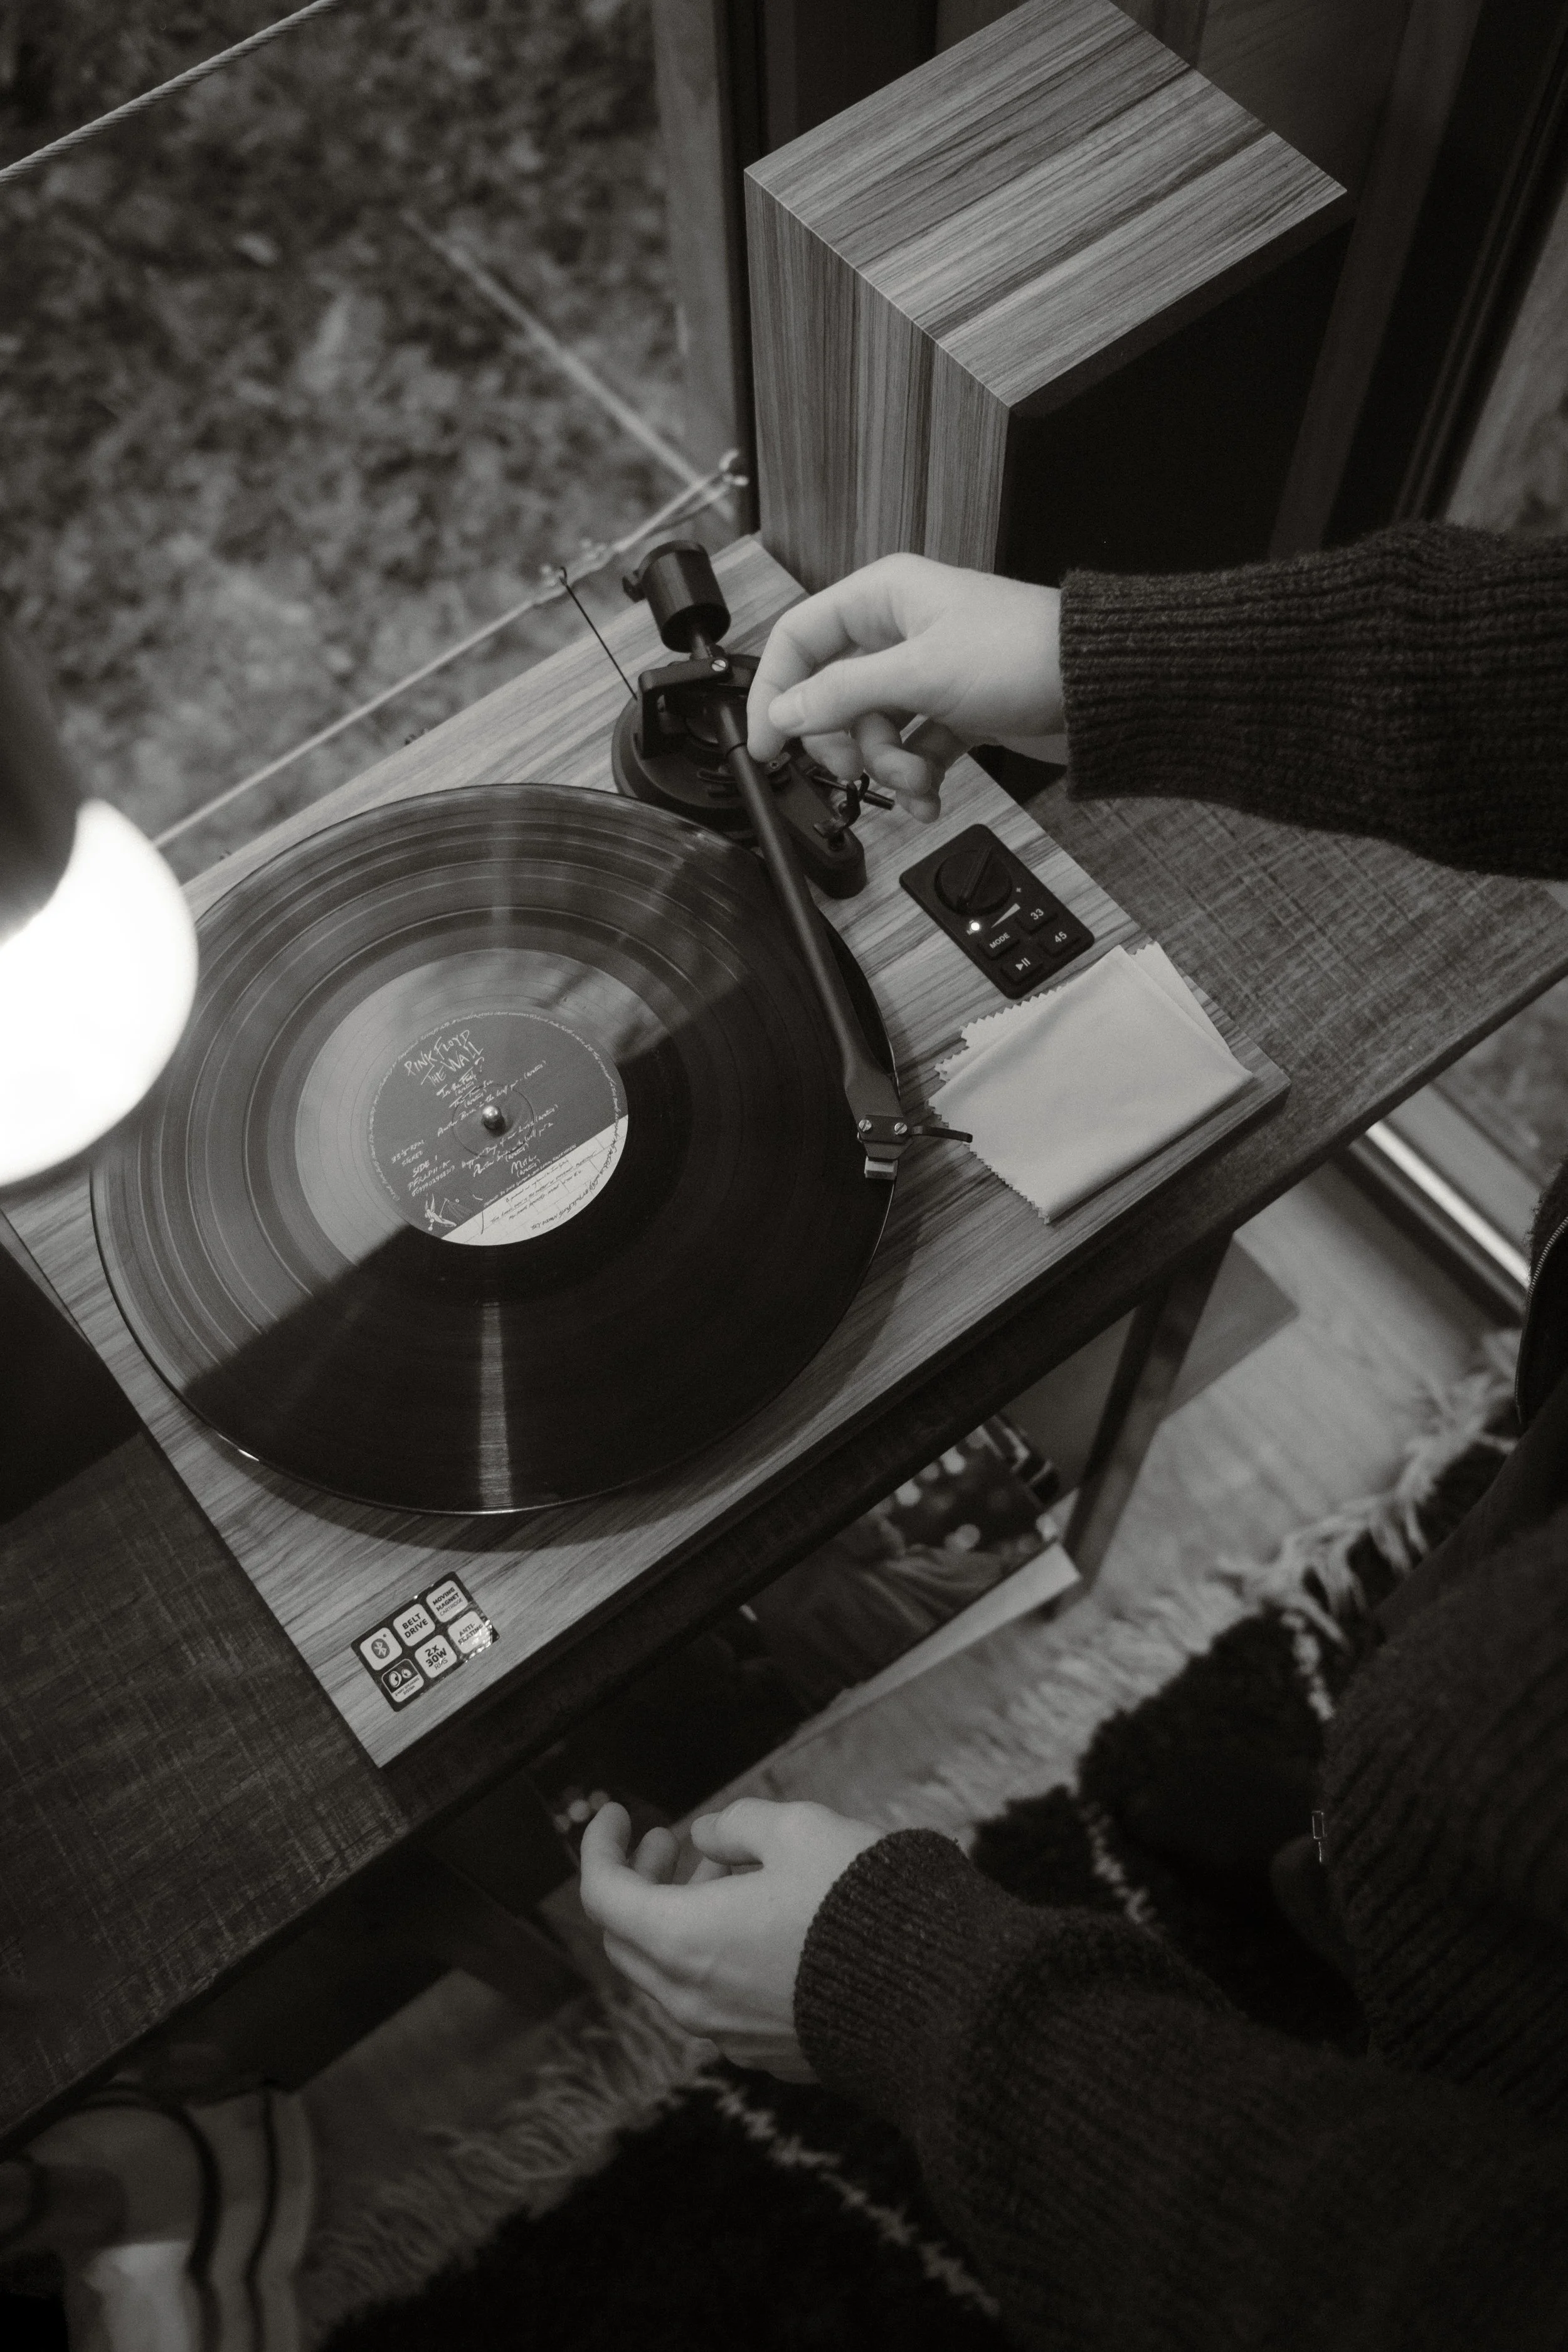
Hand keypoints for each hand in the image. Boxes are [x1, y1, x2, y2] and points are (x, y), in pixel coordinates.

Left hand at [578, 1797, 882, 2079]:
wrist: (933, 2001)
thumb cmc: (861, 1907)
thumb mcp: (798, 1830)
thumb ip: (740, 1826)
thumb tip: (710, 1835)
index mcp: (686, 1942)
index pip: (604, 1897)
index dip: (600, 1847)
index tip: (617, 1814)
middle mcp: (696, 1999)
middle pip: (630, 1940)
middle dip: (639, 1882)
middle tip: (668, 1840)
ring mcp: (731, 2034)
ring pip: (674, 1972)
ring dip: (683, 1916)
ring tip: (731, 1871)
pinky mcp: (769, 2052)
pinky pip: (718, 2000)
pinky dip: (716, 1954)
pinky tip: (761, 1922)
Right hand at [745, 553, 1063, 821]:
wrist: (1100, 689)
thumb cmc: (1023, 654)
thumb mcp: (921, 673)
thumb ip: (843, 694)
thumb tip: (785, 712)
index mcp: (883, 598)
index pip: (800, 639)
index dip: (776, 691)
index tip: (766, 743)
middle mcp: (900, 631)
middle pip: (833, 695)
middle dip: (846, 742)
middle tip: (858, 768)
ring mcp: (927, 673)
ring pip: (874, 730)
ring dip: (889, 767)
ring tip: (918, 785)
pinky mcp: (954, 710)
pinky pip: (912, 749)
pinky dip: (916, 778)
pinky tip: (930, 797)